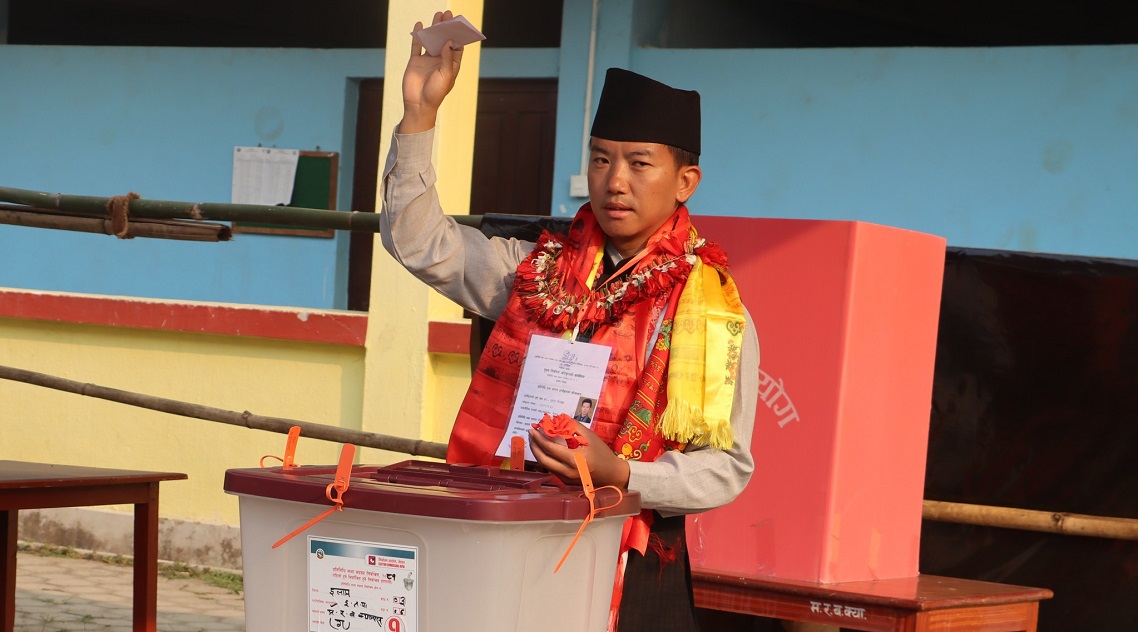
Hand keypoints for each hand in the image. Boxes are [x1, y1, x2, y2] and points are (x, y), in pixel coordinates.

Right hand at [400, 11, 464, 133]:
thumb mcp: (446, 76)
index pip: (457, 47)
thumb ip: (447, 58)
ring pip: (431, 40)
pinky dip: (418, 35)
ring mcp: (427, 60)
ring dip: (434, 28)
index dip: (458, 36)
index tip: (459, 25)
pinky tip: (419, 25)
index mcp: (451, 65)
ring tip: (437, 15)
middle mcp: (440, 61)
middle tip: (448, 14)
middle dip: (447, 28)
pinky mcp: (415, 61)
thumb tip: (449, 41)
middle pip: (444, 40)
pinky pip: (417, 45)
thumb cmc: (436, 93)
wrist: (418, 104)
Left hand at [528, 422, 630, 489]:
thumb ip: (573, 426)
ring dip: (538, 452)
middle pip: (542, 459)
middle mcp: (567, 471)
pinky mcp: (565, 482)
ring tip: (535, 440)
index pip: (550, 448)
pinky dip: (545, 458)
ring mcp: (565, 478)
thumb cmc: (602, 453)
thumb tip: (558, 419)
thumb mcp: (590, 436)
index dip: (539, 438)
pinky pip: (551, 468)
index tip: (533, 429)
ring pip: (545, 465)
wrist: (611, 473)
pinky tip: (545, 449)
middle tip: (531, 434)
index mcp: (574, 459)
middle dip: (534, 446)